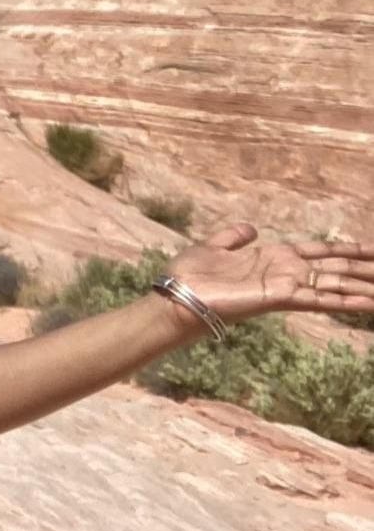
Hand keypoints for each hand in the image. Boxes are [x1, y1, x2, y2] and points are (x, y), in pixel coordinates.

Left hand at [169, 223, 373, 325]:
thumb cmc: (190, 274)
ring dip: (364, 288)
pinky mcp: (281, 298)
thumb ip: (234, 236)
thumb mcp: (213, 245)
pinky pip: (320, 299)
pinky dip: (346, 301)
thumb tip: (251, 228)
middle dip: (365, 270)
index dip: (347, 250)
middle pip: (336, 268)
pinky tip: (369, 303)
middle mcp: (287, 272)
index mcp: (275, 257)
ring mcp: (287, 286)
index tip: (372, 249)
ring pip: (336, 285)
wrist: (176, 296)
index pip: (321, 252)